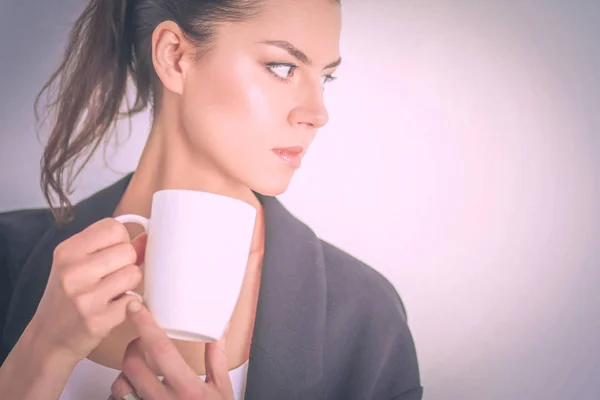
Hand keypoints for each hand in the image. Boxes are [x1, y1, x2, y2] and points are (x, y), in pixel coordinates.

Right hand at [29, 218, 145, 361]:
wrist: (48, 337)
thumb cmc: (68, 294)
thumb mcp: (79, 263)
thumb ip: (110, 246)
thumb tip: (146, 237)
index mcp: (68, 251)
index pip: (114, 227)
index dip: (121, 240)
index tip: (113, 252)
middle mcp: (73, 272)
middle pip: (128, 250)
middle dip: (128, 263)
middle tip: (112, 276)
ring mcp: (85, 297)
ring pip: (134, 274)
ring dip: (130, 284)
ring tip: (113, 291)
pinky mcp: (99, 320)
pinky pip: (134, 300)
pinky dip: (128, 304)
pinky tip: (112, 308)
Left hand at [110, 301, 233, 399]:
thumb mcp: (222, 389)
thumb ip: (216, 360)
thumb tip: (217, 332)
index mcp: (187, 388)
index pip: (161, 349)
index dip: (146, 325)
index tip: (136, 308)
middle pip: (132, 365)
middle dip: (132, 347)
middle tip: (142, 341)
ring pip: (119, 386)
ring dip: (124, 373)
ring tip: (136, 368)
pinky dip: (124, 392)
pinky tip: (135, 388)